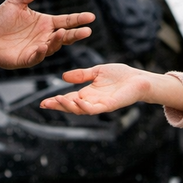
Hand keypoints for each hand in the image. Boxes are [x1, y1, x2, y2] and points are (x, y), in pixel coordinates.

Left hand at [0, 0, 94, 68]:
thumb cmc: (2, 20)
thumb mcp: (16, 2)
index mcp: (46, 23)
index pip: (66, 21)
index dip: (78, 19)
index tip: (91, 16)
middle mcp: (44, 37)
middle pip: (65, 36)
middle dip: (76, 34)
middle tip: (87, 31)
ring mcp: (37, 49)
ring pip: (52, 47)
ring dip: (58, 41)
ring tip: (62, 34)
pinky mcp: (26, 59)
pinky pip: (36, 57)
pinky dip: (40, 53)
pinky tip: (43, 47)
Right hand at [39, 64, 182, 113]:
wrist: (139, 79)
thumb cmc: (121, 75)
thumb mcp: (97, 72)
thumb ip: (81, 75)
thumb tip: (63, 77)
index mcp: (88, 93)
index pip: (68, 99)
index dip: (56, 101)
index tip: (43, 102)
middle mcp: (92, 101)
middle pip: (72, 107)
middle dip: (58, 106)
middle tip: (46, 103)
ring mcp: (100, 104)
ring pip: (81, 110)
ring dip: (69, 106)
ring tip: (58, 99)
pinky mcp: (110, 105)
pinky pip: (95, 109)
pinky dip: (85, 106)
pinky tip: (77, 100)